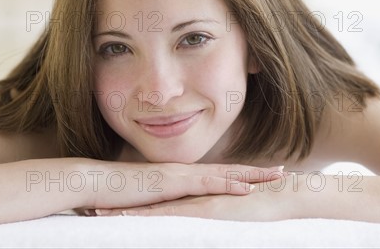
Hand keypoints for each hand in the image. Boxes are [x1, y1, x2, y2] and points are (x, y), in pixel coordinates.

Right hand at [89, 172, 295, 220]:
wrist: (97, 182)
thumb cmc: (117, 193)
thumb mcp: (147, 199)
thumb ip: (164, 202)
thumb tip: (174, 210)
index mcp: (181, 176)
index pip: (217, 175)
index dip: (241, 174)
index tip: (262, 175)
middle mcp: (185, 172)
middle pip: (228, 171)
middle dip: (256, 172)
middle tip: (282, 170)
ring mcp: (180, 175)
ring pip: (224, 173)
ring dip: (251, 175)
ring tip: (276, 176)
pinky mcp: (173, 183)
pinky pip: (206, 184)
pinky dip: (228, 184)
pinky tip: (246, 188)